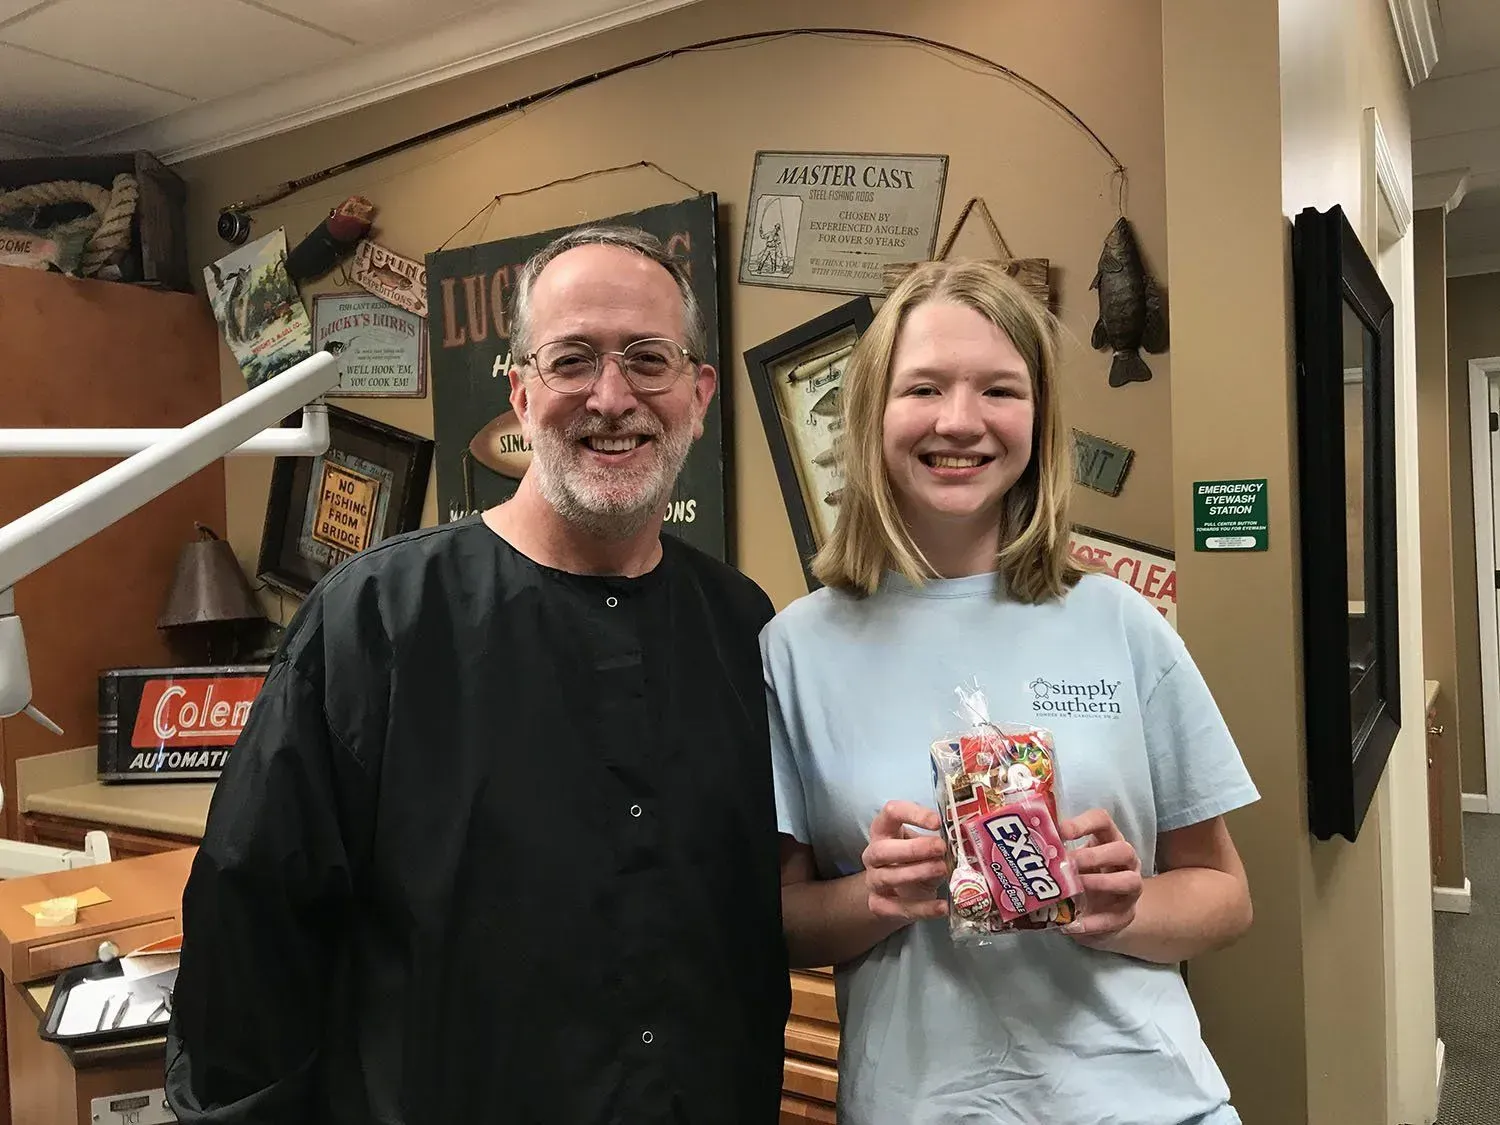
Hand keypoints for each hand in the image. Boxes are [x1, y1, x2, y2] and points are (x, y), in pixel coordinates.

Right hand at [861, 801, 949, 922]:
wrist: (896, 893)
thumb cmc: (914, 860)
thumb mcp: (924, 847)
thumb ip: (936, 846)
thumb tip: (959, 847)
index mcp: (884, 830)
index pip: (892, 813)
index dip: (913, 814)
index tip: (937, 822)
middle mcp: (873, 854)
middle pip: (883, 849)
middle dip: (913, 849)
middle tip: (940, 848)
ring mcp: (873, 880)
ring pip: (888, 877)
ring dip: (917, 873)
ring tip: (942, 870)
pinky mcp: (879, 905)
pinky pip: (898, 908)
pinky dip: (922, 908)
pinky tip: (942, 907)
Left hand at [1059, 808, 1142, 945]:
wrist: (1099, 913)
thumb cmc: (1081, 876)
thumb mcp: (1069, 861)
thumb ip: (1053, 854)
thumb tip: (1018, 850)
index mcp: (1107, 840)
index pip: (1102, 821)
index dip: (1084, 823)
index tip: (1062, 831)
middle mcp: (1125, 861)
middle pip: (1122, 850)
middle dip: (1094, 856)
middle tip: (1069, 862)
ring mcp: (1130, 888)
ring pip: (1130, 881)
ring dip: (1102, 883)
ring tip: (1077, 888)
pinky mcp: (1126, 914)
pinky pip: (1114, 918)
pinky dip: (1093, 922)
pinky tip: (1072, 925)